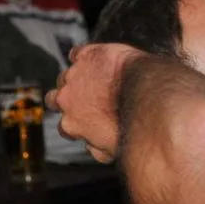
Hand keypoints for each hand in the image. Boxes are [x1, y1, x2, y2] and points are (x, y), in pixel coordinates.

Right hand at [45, 43, 144, 162]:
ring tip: (95, 79)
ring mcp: (76, 75)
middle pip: (56, 98)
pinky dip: (85, 56)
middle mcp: (66, 98)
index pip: (65, 126)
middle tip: (87, 99)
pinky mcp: (88, 55)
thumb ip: (97, 149)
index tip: (89, 121)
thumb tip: (92, 147)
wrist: (149, 98)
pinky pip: (78, 53)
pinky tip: (97, 59)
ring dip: (77, 78)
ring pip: (66, 76)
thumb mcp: (114, 150)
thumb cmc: (135, 127)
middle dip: (68, 99)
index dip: (77, 123)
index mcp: (70, 123)